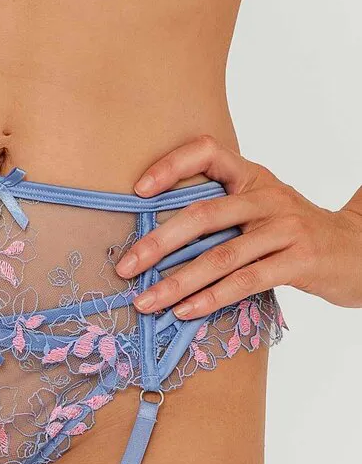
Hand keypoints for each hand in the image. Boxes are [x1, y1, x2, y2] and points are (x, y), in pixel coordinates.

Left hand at [114, 135, 361, 315]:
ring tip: (145, 302)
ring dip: (176, 283)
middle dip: (157, 244)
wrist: (356, 250)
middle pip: (203, 215)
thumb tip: (150, 242)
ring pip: (220, 256)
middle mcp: (267, 196)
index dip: (171, 166)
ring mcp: (286, 227)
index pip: (208, 152)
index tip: (138, 192)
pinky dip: (210, 299)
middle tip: (125, 267)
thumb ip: (216, 216)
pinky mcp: (299, 260)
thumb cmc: (290, 234)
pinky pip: (246, 281)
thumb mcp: (257, 211)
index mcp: (251, 177)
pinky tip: (183, 311)